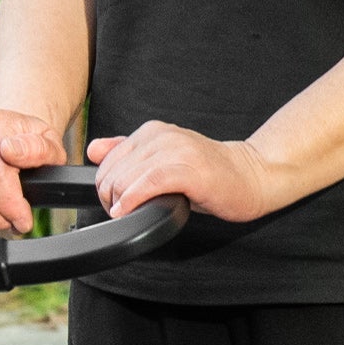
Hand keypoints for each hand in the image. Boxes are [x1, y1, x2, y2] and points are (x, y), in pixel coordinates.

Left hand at [88, 123, 283, 220]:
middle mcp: (162, 135)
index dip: (105, 189)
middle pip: (111, 174)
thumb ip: (127, 154)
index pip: (106, 163)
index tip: (118, 204)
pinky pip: (146, 184)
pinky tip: (131, 211)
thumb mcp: (161, 161)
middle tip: (127, 211)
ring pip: (124, 179)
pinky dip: (133, 201)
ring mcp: (176, 150)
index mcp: (152, 131)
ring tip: (134, 213)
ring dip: (120, 204)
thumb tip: (93, 148)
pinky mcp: (188, 168)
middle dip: (110, 200)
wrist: (250, 176)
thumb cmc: (206, 175)